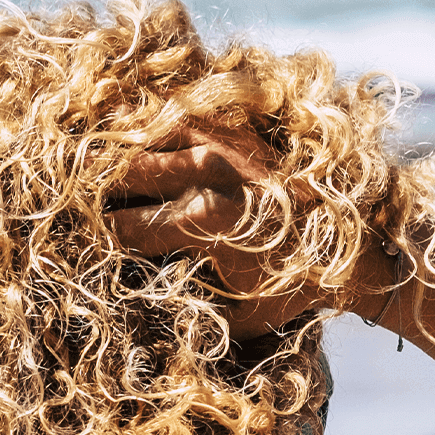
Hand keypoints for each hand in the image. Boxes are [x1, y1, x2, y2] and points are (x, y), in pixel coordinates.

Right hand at [105, 128, 389, 338]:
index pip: (129, 227)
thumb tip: (142, 308)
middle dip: (98, 190)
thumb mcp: (239, 317)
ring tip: (94, 166)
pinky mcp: (243, 131)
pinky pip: (185, 116)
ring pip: (152, 137)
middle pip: (130, 174)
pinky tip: (136, 142)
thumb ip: (189, 309)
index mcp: (205, 224)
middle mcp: (213, 177)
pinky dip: (155, 128)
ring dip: (121, 153)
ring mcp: (228, 146)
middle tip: (76, 199)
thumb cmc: (295, 289)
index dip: (99, 235)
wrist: (357, 246)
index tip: (80, 240)